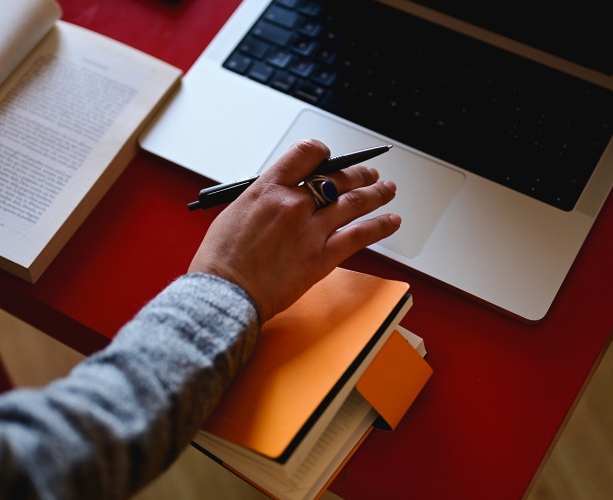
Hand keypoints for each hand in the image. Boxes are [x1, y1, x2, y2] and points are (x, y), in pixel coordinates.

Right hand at [188, 139, 400, 321]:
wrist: (225, 293)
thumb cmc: (221, 260)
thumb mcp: (235, 214)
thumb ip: (263, 200)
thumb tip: (280, 197)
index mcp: (267, 189)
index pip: (305, 154)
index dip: (322, 152)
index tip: (328, 158)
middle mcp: (293, 204)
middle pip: (336, 178)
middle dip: (357, 173)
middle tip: (367, 174)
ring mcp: (311, 229)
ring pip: (354, 202)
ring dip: (375, 193)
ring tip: (386, 189)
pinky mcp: (323, 256)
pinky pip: (361, 235)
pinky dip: (380, 226)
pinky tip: (392, 221)